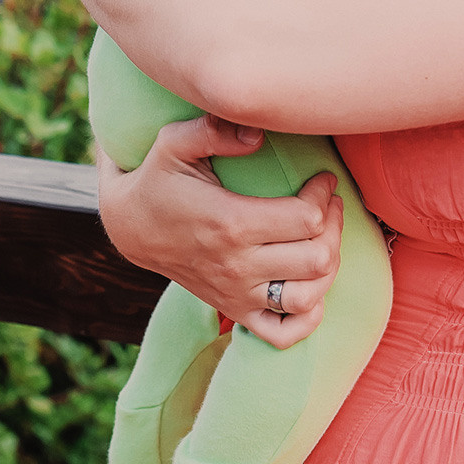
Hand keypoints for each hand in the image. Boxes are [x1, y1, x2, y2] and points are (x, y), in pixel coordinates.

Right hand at [96, 114, 343, 348]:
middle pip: (317, 258)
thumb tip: (259, 134)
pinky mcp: (233, 311)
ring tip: (323, 239)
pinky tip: (308, 285)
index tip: (322, 177)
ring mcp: (237, 295)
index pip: (306, 218)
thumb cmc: (157, 179)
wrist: (130, 227)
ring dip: (328, 268)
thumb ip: (213, 129)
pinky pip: (284, 333)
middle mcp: (237, 266)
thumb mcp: (174, 144)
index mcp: (230, 223)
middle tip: (327, 203)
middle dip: (333, 226)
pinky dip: (308, 316)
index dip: (323, 194)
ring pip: (310, 296)